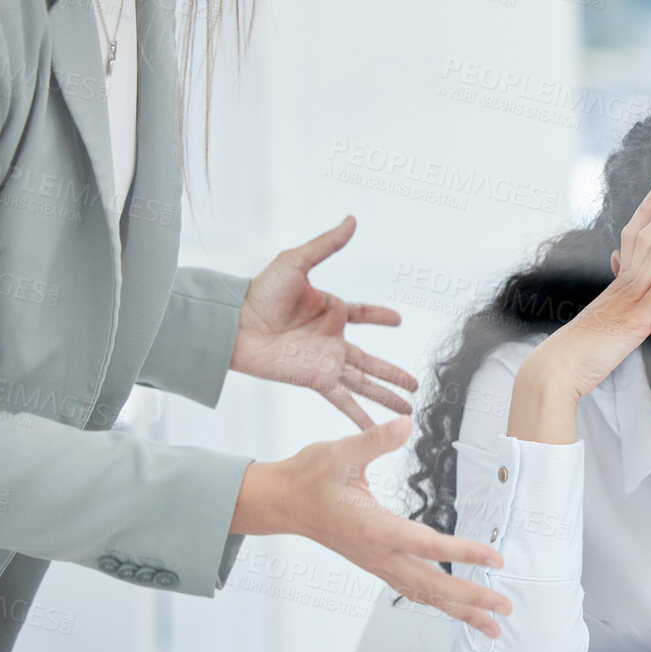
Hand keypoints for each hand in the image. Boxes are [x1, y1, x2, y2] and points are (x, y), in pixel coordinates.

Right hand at [231, 416, 513, 637]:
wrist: (281, 502)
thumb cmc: (309, 478)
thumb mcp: (338, 452)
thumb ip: (373, 441)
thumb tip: (403, 425)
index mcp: (373, 528)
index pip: (426, 544)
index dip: (463, 552)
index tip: (495, 559)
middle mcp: (378, 553)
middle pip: (431, 584)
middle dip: (471, 598)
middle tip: (505, 608)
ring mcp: (378, 564)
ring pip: (424, 594)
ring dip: (460, 610)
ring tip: (493, 627)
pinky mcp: (378, 565)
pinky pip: (414, 591)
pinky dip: (441, 603)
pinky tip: (460, 610)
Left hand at [232, 216, 419, 429]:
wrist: (234, 324)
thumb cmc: (258, 292)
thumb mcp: (297, 262)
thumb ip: (327, 245)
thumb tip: (352, 220)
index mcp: (330, 311)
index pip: (363, 315)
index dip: (380, 316)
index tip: (397, 320)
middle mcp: (331, 340)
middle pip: (373, 361)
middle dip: (394, 373)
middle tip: (416, 383)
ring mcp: (326, 363)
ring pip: (366, 383)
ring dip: (387, 396)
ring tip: (408, 410)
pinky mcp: (316, 380)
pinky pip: (344, 400)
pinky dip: (360, 416)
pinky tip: (374, 431)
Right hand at [507, 180, 650, 443]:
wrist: (560, 367)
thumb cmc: (581, 348)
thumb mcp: (604, 317)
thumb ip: (616, 295)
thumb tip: (618, 272)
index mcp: (617, 282)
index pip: (633, 235)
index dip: (648, 209)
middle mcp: (623, 282)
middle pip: (650, 235)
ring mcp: (630, 298)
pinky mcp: (637, 318)